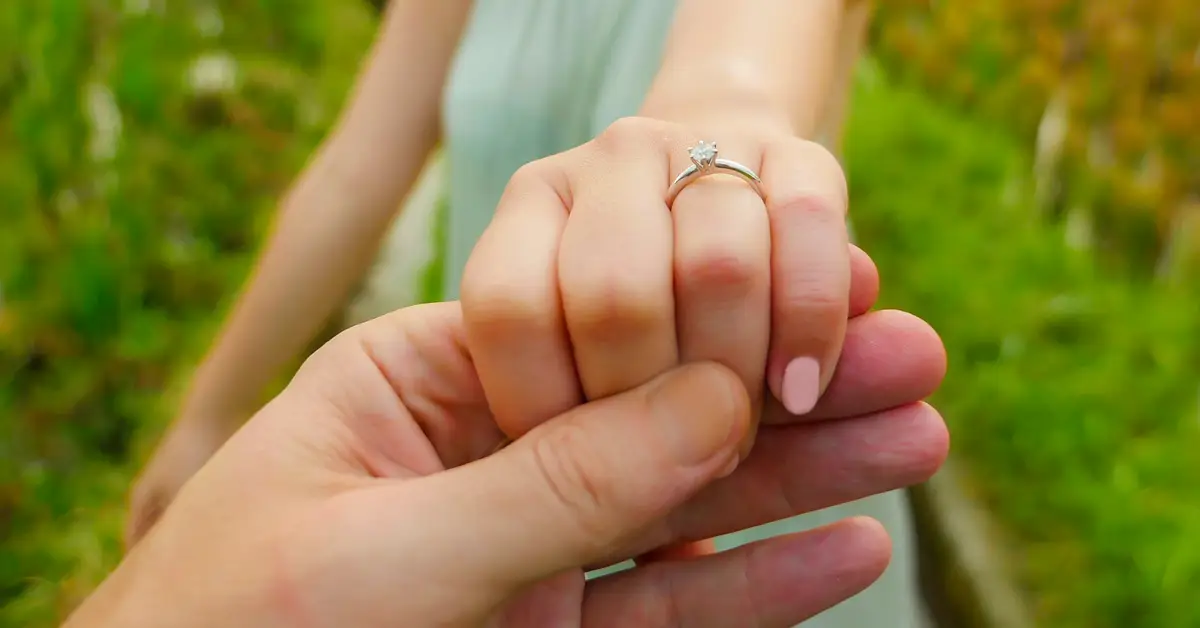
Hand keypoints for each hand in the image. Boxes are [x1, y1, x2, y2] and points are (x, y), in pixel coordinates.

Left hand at [73, 302, 946, 627]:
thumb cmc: (234, 626)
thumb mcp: (389, 546)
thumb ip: (554, 479)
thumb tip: (716, 402)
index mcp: (424, 389)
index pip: (596, 330)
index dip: (718, 318)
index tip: (830, 297)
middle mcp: (487, 462)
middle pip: (663, 415)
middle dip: (792, 390)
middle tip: (914, 359)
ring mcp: (526, 557)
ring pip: (687, 509)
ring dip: (805, 480)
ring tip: (918, 438)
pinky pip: (670, 603)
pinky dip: (759, 581)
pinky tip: (849, 548)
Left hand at [462, 117, 856, 446]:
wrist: (727, 216)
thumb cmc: (626, 347)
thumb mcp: (562, 389)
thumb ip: (567, 445)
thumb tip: (659, 447)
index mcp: (525, 216)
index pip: (509, 309)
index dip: (544, 404)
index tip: (580, 462)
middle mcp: (601, 167)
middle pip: (617, 295)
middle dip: (651, 405)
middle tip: (672, 458)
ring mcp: (699, 147)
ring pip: (720, 266)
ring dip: (735, 379)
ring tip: (735, 434)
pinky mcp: (796, 156)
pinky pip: (809, 234)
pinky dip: (811, 328)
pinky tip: (800, 388)